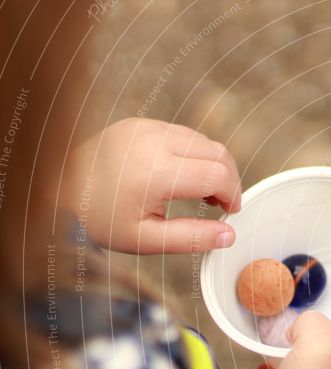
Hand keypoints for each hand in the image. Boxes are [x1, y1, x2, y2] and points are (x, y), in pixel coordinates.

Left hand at [65, 118, 241, 253]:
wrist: (53, 191)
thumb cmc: (97, 221)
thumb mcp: (145, 239)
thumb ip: (191, 238)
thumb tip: (228, 236)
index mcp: (155, 172)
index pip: (217, 175)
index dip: (233, 195)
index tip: (230, 213)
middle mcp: (153, 141)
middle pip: (217, 152)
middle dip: (229, 179)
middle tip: (222, 205)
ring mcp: (145, 127)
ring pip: (203, 140)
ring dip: (213, 165)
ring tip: (203, 194)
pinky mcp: (139, 124)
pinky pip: (182, 134)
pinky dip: (194, 154)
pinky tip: (184, 178)